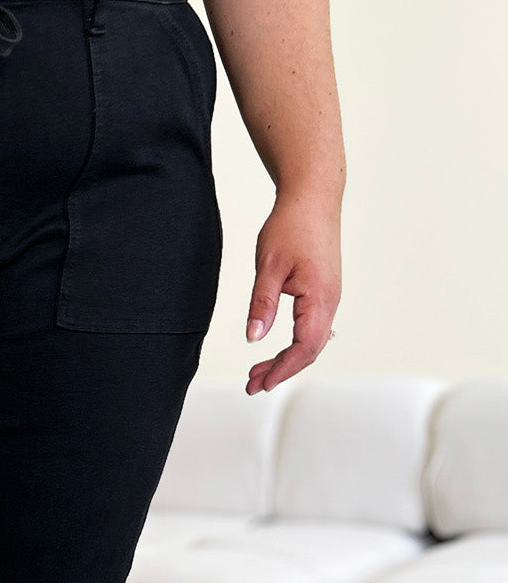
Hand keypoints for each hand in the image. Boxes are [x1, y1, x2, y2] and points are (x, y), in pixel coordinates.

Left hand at [243, 189, 341, 393]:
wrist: (312, 198)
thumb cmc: (291, 225)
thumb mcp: (268, 266)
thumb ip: (261, 304)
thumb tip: (253, 338)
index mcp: (319, 297)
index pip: (304, 347)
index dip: (283, 369)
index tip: (261, 384)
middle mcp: (330, 301)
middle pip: (310, 350)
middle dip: (282, 371)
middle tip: (253, 385)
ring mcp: (330, 297)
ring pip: (312, 341)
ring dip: (287, 359)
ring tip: (258, 372)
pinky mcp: (324, 293)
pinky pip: (314, 328)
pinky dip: (295, 345)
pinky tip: (279, 351)